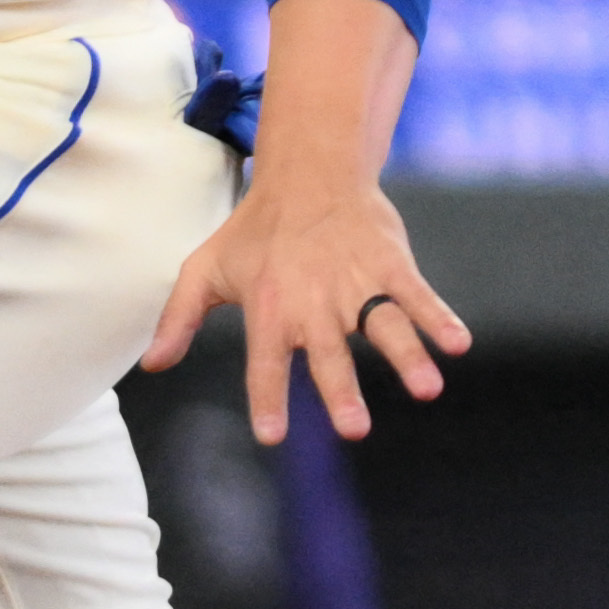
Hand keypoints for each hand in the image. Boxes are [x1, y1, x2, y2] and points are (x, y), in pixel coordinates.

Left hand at [139, 0, 471, 443]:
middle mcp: (314, 303)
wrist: (307, 172)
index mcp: (269, 309)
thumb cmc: (252, 232)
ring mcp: (356, 284)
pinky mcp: (390, 265)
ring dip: (406, 357)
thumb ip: (179, 320)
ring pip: (383, 326)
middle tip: (353, 430)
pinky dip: (439, 318)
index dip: (268, 399)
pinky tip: (457, 344)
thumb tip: (151, 366)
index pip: (264, 364)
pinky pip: (417, 296)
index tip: (272, 436)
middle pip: (329, 354)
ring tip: (426, 388)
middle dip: (341, 390)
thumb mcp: (203, 270)